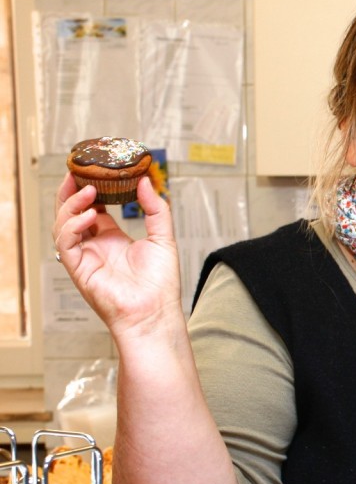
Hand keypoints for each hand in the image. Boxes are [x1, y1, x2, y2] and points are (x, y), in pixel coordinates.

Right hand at [53, 174, 181, 334]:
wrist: (155, 312)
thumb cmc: (160, 283)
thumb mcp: (163, 237)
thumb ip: (156, 209)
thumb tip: (146, 181)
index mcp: (113, 239)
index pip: (94, 208)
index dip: (90, 189)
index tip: (94, 171)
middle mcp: (96, 246)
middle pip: (72, 213)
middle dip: (71, 192)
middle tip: (77, 172)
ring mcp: (85, 257)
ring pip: (63, 224)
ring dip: (72, 204)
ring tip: (89, 190)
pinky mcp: (79, 268)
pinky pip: (66, 242)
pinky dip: (73, 225)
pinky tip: (91, 215)